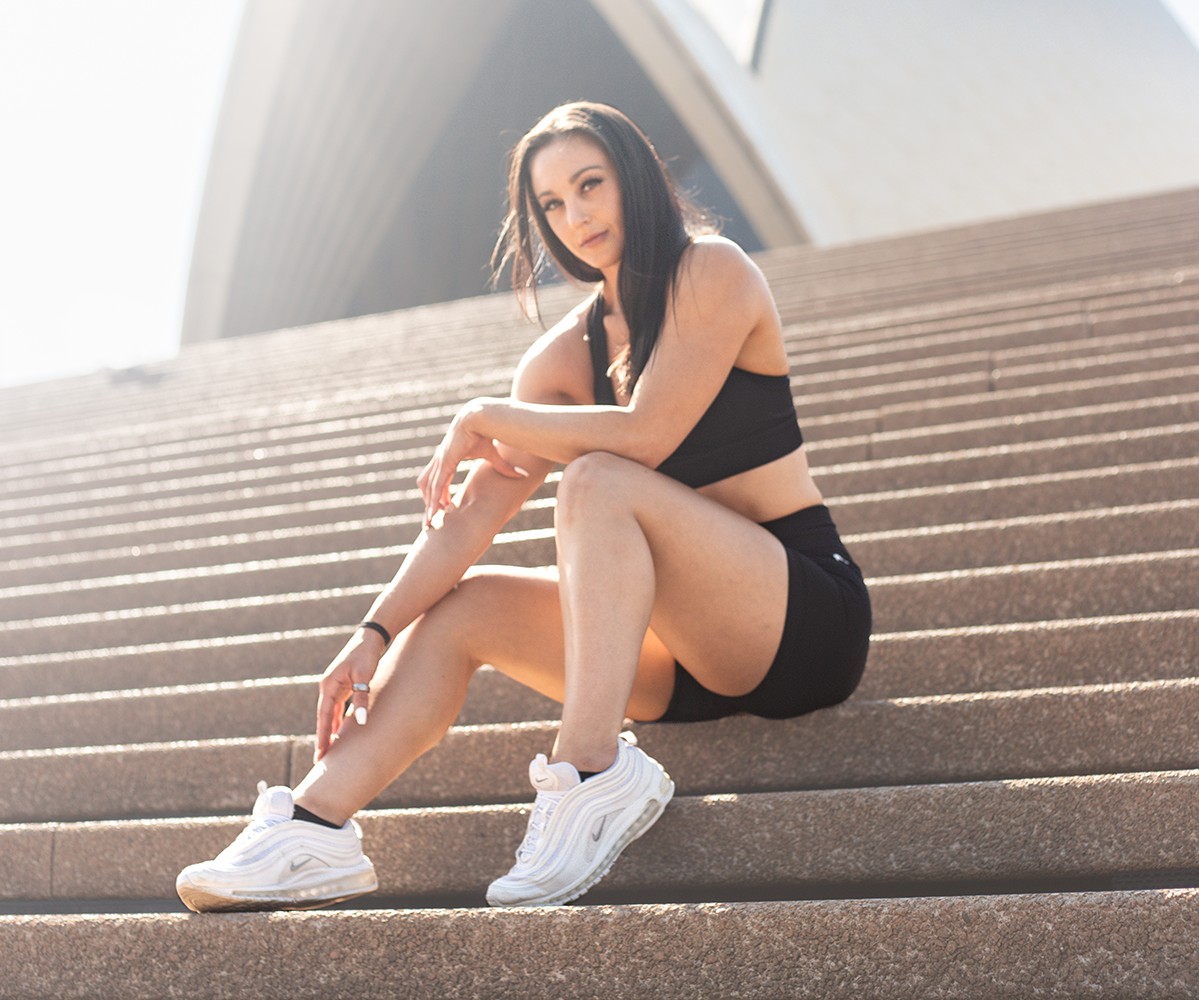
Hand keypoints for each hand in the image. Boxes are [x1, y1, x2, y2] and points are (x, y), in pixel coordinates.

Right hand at [314, 632, 383, 762]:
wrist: (372, 636)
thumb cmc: (367, 654)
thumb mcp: (365, 677)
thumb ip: (360, 699)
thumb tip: (359, 722)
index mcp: (329, 686)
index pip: (324, 717)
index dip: (322, 737)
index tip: (320, 755)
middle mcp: (328, 687)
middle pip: (324, 717)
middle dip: (323, 738)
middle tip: (321, 760)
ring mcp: (335, 686)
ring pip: (330, 713)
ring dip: (330, 730)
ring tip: (330, 750)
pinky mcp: (344, 684)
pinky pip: (337, 707)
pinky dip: (337, 720)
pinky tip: (341, 731)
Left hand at [417, 399, 525, 526]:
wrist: (480, 418)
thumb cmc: (486, 433)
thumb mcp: (494, 455)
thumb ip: (504, 467)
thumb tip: (523, 475)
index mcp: (447, 457)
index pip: (437, 479)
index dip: (438, 494)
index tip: (443, 509)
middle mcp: (440, 459)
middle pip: (426, 484)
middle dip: (428, 503)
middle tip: (430, 521)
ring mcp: (440, 460)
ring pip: (428, 487)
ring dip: (429, 504)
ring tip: (431, 520)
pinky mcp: (445, 462)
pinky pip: (437, 485)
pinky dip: (434, 499)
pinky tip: (434, 512)